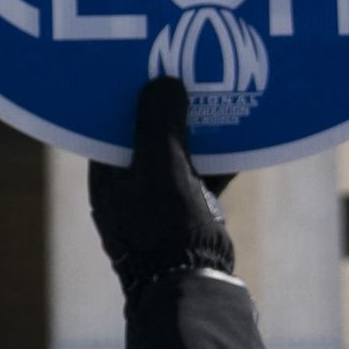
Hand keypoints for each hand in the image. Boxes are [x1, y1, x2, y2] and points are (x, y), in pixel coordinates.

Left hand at [88, 77, 234, 292]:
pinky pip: (204, 169)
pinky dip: (219, 151)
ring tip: (215, 88)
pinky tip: (241, 128)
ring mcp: (160, 198)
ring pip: (178, 149)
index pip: (109, 122)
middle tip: (184, 67)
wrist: (196, 286)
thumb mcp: (160, 167)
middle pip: (146, 132)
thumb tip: (163, 81)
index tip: (144, 62)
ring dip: (196, 125)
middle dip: (166, 104)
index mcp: (106, 176)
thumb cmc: (165, 227)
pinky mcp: (191, 209)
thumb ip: (159, 123)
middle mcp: (128, 185)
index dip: (126, 92)